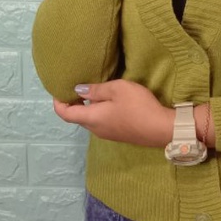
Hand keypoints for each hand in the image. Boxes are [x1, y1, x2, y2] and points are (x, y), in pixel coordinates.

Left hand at [53, 80, 174, 147]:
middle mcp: (95, 129)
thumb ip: (96, 90)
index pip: (65, 114)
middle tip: (78, 85)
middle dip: (73, 103)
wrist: (161, 128)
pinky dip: (99, 111)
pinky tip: (110, 101)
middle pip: (77, 117)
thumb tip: (78, 90)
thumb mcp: (117, 89)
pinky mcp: (119, 134)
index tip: (60, 89)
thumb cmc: (137, 106)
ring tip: (94, 90)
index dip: (58, 102)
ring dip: (88, 107)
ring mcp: (108, 134)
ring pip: (91, 120)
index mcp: (91, 118)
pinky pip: (101, 122)